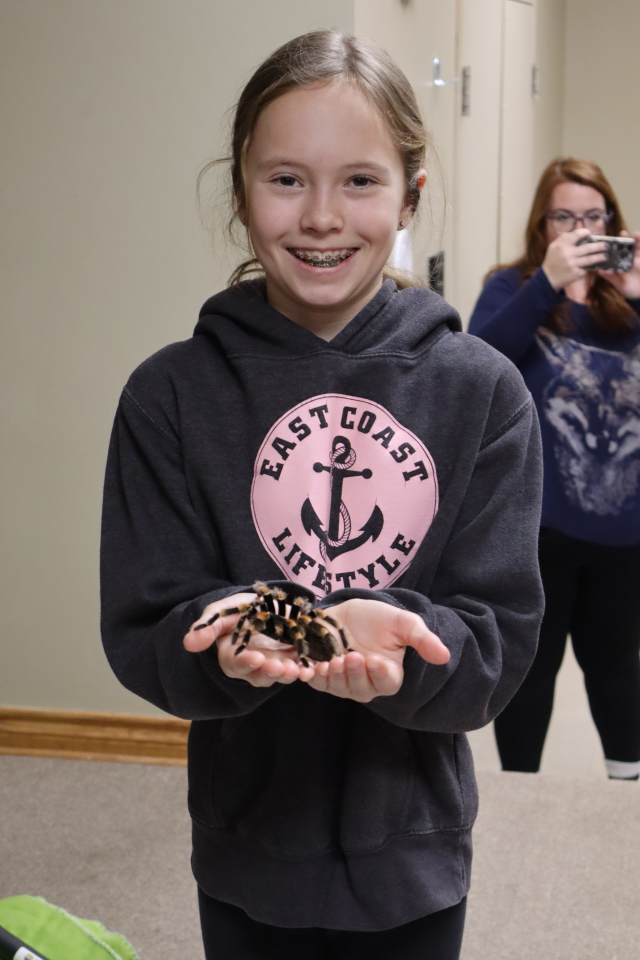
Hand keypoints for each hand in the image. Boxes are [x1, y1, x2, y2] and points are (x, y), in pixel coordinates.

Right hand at [184, 593, 314, 686]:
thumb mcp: (220, 613)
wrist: (262, 603)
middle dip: (271, 672)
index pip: (237, 664)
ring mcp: (273, 662)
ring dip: (289, 673)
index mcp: (232, 656)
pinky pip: (298, 666)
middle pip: (260, 674)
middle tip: (281, 668)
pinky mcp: (291, 657)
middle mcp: (253, 665)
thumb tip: (188, 643)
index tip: (254, 659)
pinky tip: (314, 667)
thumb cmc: (237, 609)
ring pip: (280, 674)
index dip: (245, 663)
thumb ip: (207, 627)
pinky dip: (306, 668)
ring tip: (299, 670)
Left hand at [307, 598, 449, 702]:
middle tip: (352, 656)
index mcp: (388, 673)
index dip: (380, 674)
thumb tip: (444, 657)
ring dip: (335, 677)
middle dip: (356, 674)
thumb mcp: (403, 623)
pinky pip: (317, 682)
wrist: (347, 610)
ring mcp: (343, 681)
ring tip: (332, 661)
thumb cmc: (378, 618)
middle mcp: (366, 682)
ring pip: (339, 688)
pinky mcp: (321, 674)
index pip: (387, 683)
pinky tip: (309, 668)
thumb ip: (422, 639)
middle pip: (362, 690)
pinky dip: (313, 678)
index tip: (375, 660)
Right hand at [542, 228, 607, 290]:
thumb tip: (582, 232)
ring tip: (606, 256)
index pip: (577, 234)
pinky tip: (595, 265)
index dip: (585, 232)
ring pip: (590, 259)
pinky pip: (586, 269)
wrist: (548, 278)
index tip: (590, 233)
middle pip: (588, 248)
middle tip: (606, 245)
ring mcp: (572, 264)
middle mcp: (568, 254)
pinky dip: (590, 267)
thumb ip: (566, 238)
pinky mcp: (576, 273)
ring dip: (600, 257)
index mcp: (562, 245)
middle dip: (599, 246)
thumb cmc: (553, 260)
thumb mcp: (554, 246)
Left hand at [598, 230, 639, 299]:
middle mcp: (631, 259)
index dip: (615, 245)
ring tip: (637, 234)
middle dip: (626, 238)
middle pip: (629, 246)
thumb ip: (611, 277)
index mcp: (622, 263)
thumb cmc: (629, 289)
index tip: (610, 240)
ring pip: (639, 247)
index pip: (618, 252)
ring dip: (638, 240)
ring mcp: (639, 259)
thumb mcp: (618, 283)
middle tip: (622, 232)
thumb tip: (601, 271)